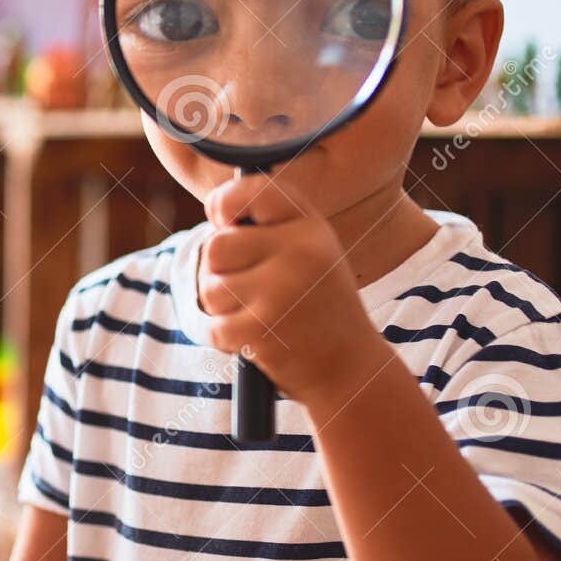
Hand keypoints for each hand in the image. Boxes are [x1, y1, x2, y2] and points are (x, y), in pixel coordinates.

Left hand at [199, 173, 382, 408]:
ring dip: (221, 308)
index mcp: (311, 227)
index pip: (252, 192)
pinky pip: (213, 326)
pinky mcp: (262, 329)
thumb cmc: (318, 306)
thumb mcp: (310, 252)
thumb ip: (270, 226)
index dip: (225, 203)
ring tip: (259, 316)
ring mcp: (281, 291)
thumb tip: (215, 210)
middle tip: (248, 290)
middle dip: (219, 271)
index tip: (222, 219)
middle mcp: (300, 252)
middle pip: (216, 246)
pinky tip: (257, 341)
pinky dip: (225, 338)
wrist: (349, 368)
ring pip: (210, 287)